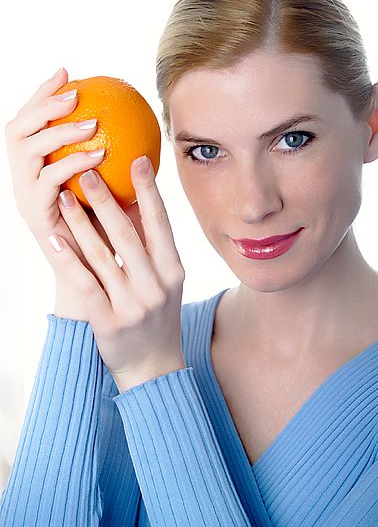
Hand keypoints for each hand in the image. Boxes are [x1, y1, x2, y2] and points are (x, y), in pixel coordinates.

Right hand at [4, 67, 142, 319]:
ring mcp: (26, 200)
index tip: (68, 70)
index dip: (43, 94)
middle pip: (18, 128)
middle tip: (70, 87)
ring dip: (55, 132)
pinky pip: (44, 186)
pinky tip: (93, 157)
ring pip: (23, 151)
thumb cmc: (110, 243)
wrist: (95, 291)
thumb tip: (153, 143)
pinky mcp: (34, 221)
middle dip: (41, 102)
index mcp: (41, 171)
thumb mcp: (118, 201)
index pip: (34, 122)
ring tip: (89, 122)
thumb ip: (124, 174)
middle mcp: (26, 181)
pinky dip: (66, 167)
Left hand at [49, 154, 185, 392]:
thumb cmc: (158, 316)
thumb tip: (137, 202)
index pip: (160, 224)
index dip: (149, 190)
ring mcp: (132, 305)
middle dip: (106, 199)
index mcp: (173, 271)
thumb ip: (154, 247)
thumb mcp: (166, 281)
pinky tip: (54, 239)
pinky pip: (84, 284)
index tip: (139, 160)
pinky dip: (68, 260)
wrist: (153, 366)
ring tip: (63, 196)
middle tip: (87, 170)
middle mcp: (156, 286)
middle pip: (128, 235)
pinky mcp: (108, 322)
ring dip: (79, 223)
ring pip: (101, 256)